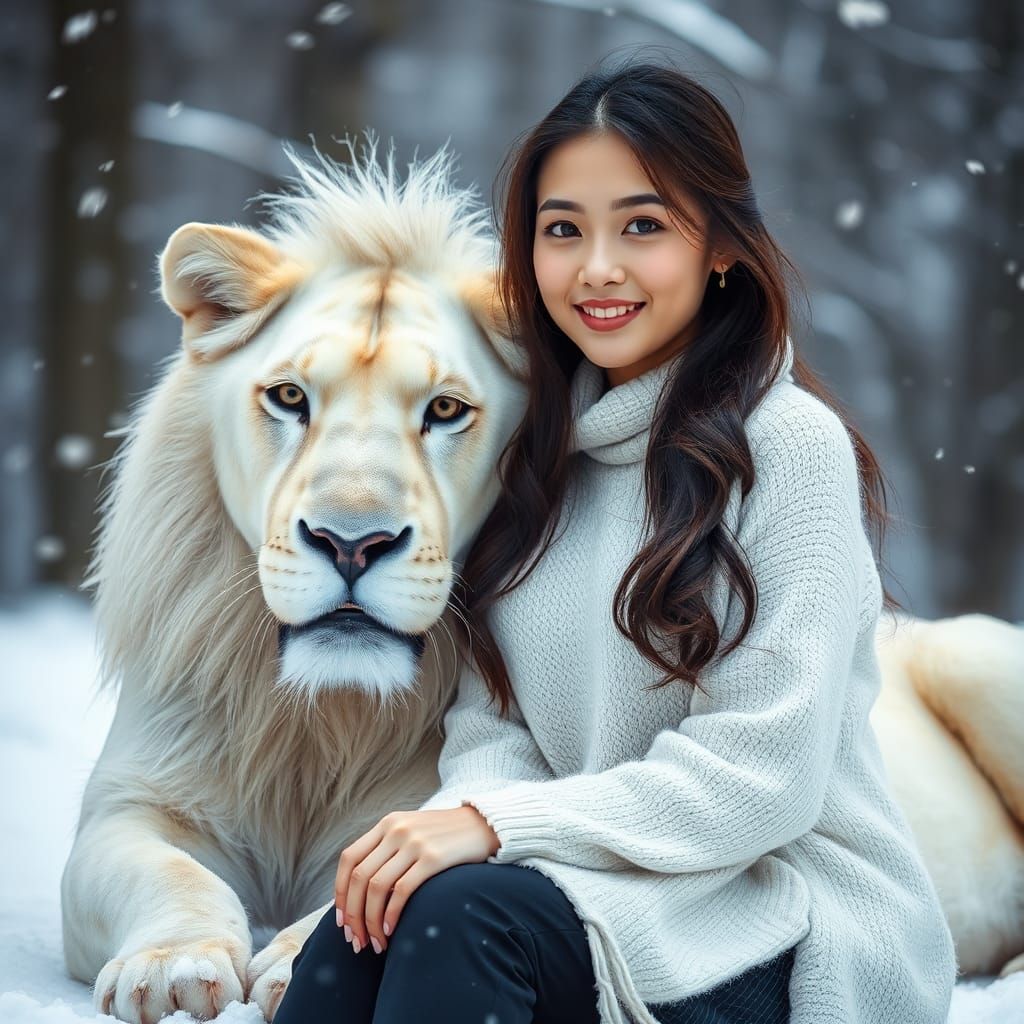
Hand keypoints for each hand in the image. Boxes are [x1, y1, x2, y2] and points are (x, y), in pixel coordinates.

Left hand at [335, 805, 499, 955]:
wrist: (485, 824)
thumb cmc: (445, 836)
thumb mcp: (411, 831)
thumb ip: (387, 850)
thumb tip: (359, 891)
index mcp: (387, 823)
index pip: (349, 859)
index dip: (339, 893)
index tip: (342, 922)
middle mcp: (396, 830)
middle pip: (359, 878)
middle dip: (353, 915)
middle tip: (355, 941)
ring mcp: (414, 842)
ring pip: (377, 888)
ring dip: (371, 922)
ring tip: (375, 944)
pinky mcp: (433, 858)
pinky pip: (401, 891)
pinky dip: (391, 915)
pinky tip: (392, 931)